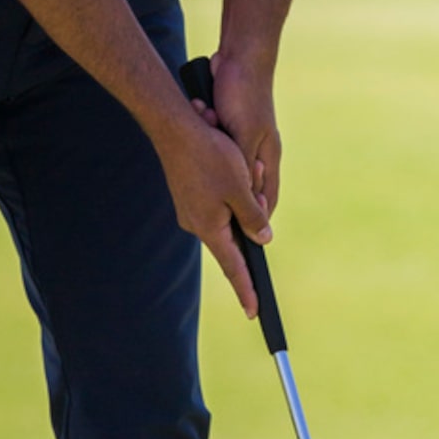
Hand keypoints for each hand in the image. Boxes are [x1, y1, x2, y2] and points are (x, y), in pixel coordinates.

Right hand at [159, 110, 271, 317]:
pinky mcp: (189, 195)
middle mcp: (197, 224)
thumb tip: (264, 239)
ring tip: (245, 172)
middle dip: (249, 229)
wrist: (174, 127)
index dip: (246, 289)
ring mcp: (191, 209)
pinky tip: (232, 170)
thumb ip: (253, 217)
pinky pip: (216, 202)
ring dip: (241, 200)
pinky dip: (230, 192)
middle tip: (254, 211)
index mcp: (210, 228)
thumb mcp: (240, 188)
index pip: (233, 267)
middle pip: (231, 239)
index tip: (254, 312)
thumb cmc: (210, 156)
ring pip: (225, 217)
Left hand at [200, 52, 282, 213]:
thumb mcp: (243, 138)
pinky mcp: (227, 128)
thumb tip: (250, 210)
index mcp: (268, 158)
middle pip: (241, 188)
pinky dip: (205, 136)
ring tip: (206, 131)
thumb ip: (247, 175)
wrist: (239, 57)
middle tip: (207, 189)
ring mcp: (242, 140)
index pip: (265, 201)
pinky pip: (214, 146)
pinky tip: (201, 120)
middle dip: (224, 187)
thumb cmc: (244, 96)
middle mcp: (257, 153)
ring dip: (212, 158)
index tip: (239, 236)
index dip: (254, 221)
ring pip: (224, 167)